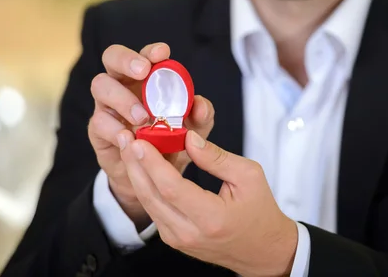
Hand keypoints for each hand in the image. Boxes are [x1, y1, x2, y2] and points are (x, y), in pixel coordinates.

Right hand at [88, 43, 214, 228]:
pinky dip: (115, 129)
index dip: (151, 51)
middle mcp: (124, 85)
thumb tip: (200, 105)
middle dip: (127, 60)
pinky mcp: (97, 130)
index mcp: (147, 79)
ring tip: (142, 117)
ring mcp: (107, 106)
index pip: (145, 56)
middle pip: (112, 57)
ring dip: (122, 98)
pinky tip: (130, 138)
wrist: (151, 177)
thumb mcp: (193, 131)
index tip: (163, 52)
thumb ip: (201, 116)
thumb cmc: (171, 143)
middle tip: (143, 71)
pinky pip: (99, 121)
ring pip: (101, 85)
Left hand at [120, 130, 297, 276]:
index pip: (172, 188)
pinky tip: (141, 166)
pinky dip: (145, 185)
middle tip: (125, 138)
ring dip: (136, 173)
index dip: (152, 163)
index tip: (140, 141)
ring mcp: (178, 239)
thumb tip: (188, 138)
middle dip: (135, 163)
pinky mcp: (174, 239)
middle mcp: (190, 233)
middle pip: (151, 195)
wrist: (262, 249)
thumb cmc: (259, 211)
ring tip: (128, 147)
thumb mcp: (248, 176)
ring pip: (148, 203)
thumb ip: (216, 158)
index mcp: (212, 218)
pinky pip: (154, 209)